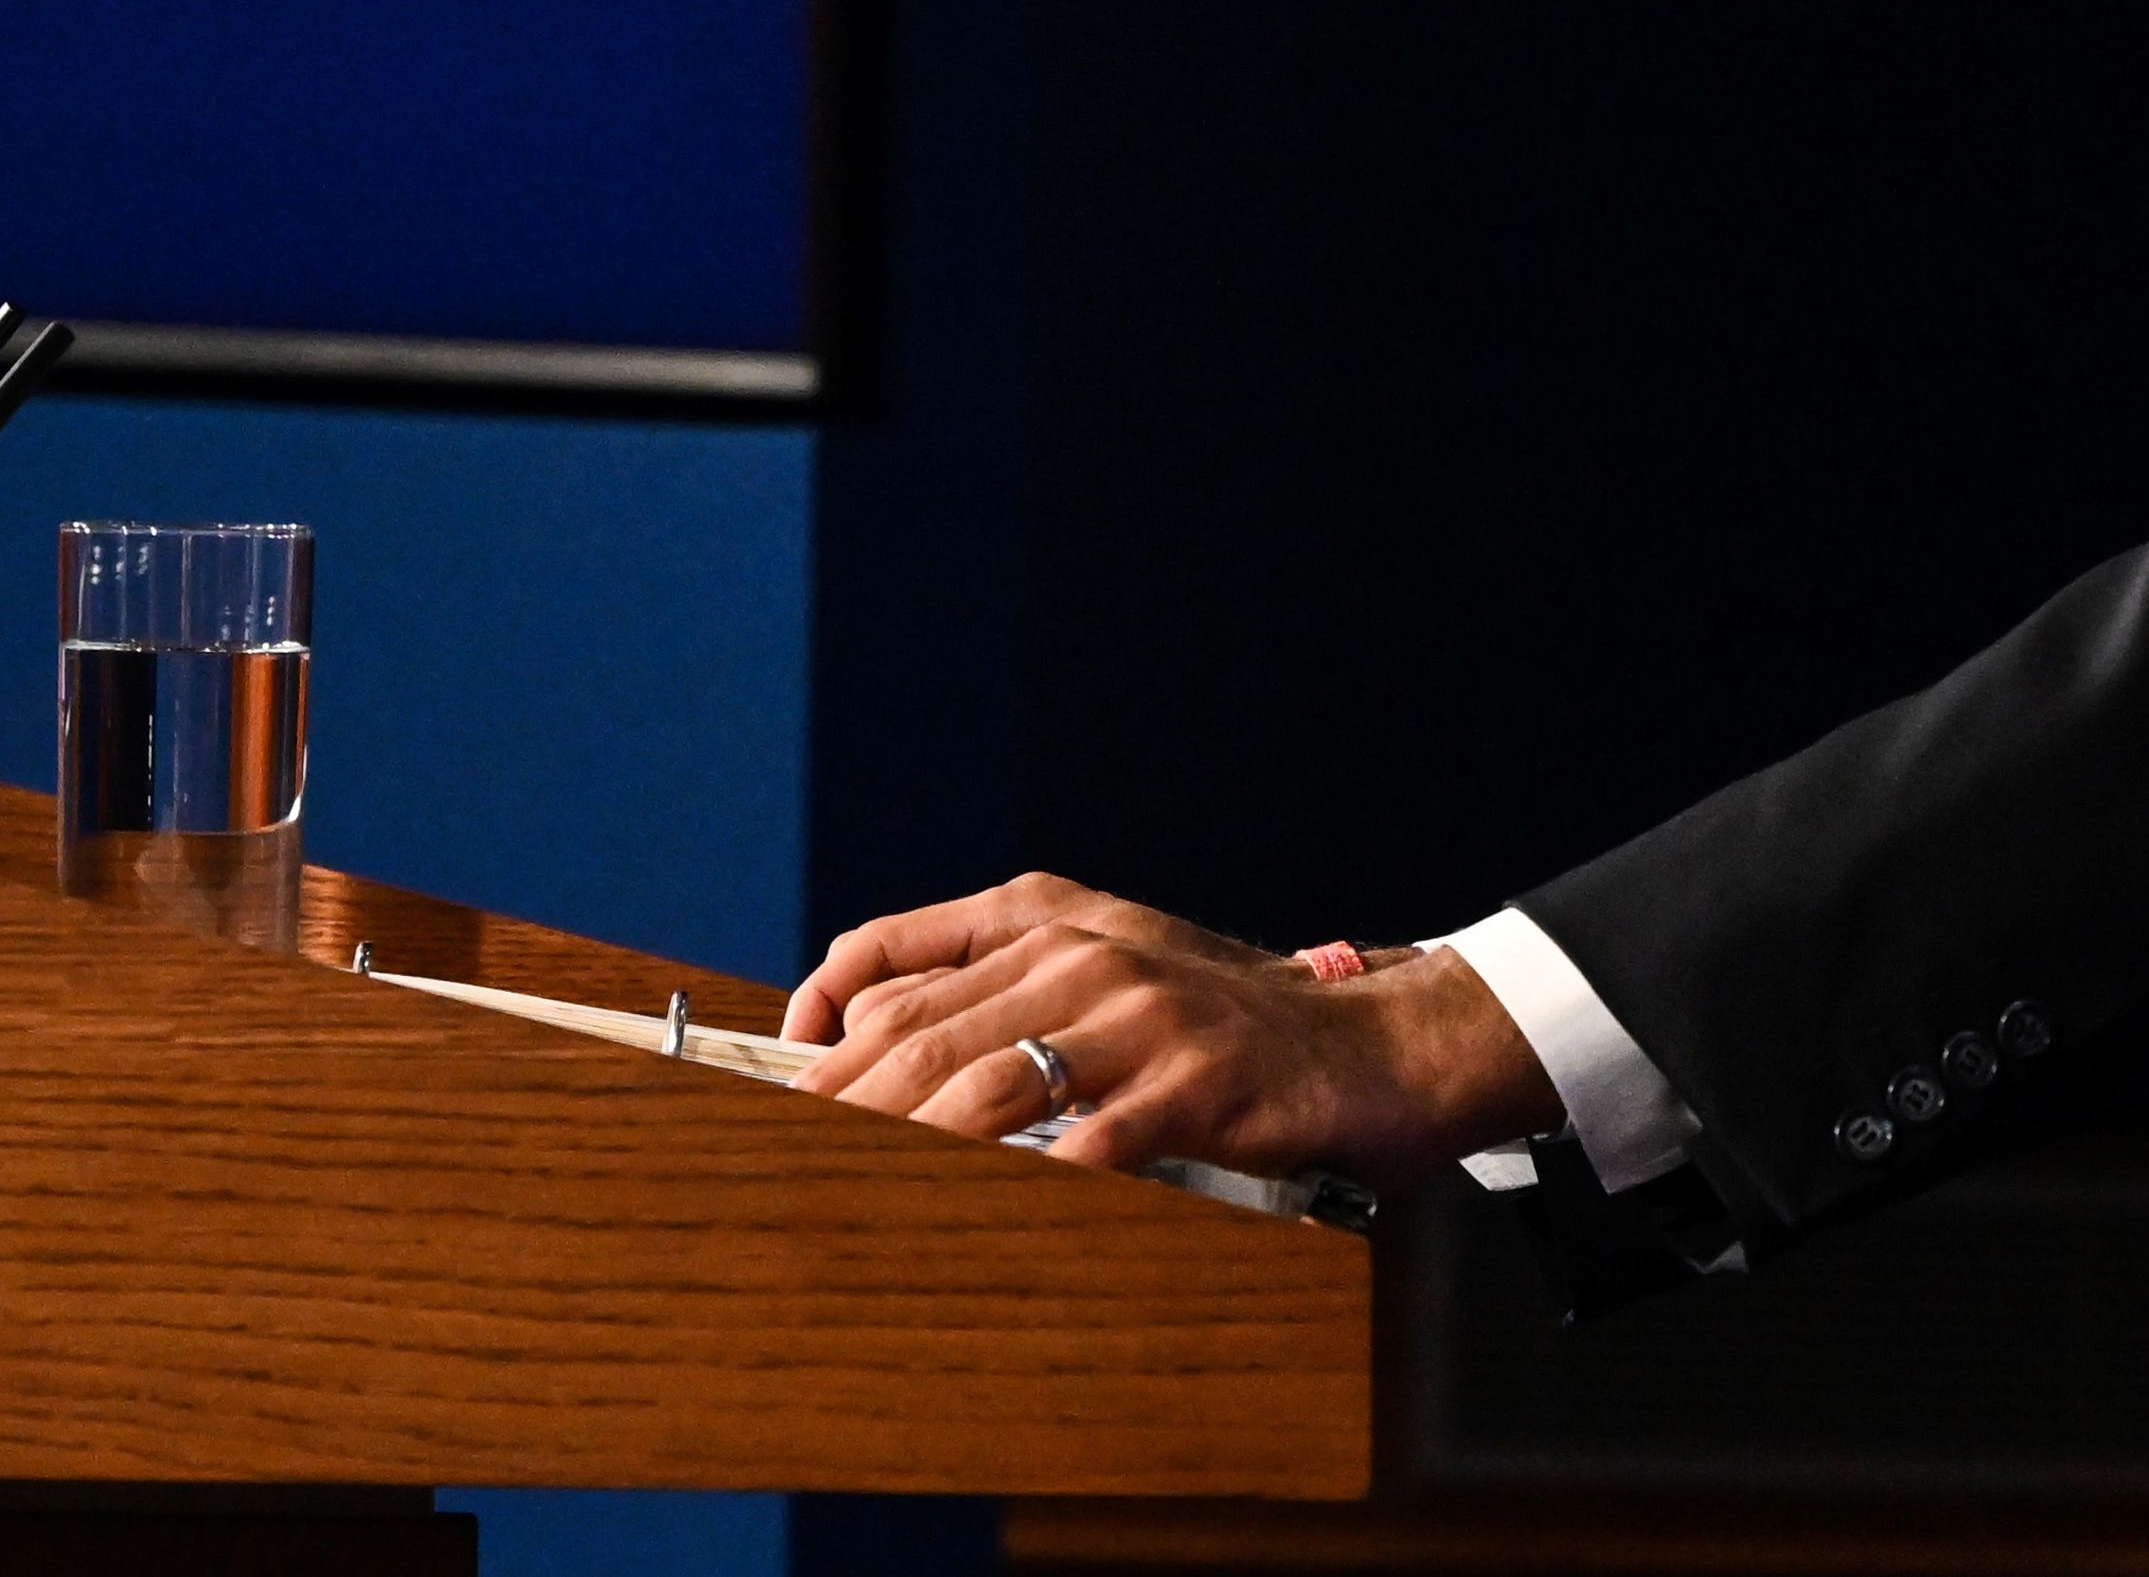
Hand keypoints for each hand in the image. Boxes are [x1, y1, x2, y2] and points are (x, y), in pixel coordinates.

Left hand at [784, 870, 1562, 1189]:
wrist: (1375, 1042)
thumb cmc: (1228, 1025)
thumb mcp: (1112, 974)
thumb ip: (1009, 992)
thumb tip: (879, 1050)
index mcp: (1050, 917)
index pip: (897, 961)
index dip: (820, 1020)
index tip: (773, 1083)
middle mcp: (1084, 952)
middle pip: (923, 1034)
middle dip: (839, 1109)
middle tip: (782, 1170)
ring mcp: (1138, 1015)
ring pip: (987, 1087)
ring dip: (907, 1154)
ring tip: (853, 1205)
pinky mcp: (1191, 1084)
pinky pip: (1084, 1148)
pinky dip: (1025, 1195)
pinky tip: (987, 1231)